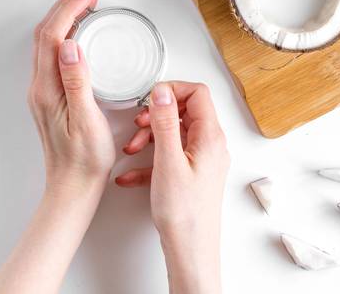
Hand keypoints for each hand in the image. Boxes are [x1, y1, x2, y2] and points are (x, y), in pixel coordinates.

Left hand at [0, 0, 115, 293]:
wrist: (72, 185)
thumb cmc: (84, 159)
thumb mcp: (87, 121)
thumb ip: (77, 82)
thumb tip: (71, 45)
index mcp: (48, 89)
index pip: (53, 36)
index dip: (69, 8)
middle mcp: (40, 86)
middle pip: (46, 33)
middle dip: (65, 5)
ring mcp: (43, 90)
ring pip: (48, 42)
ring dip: (64, 17)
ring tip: (85, 3)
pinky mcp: (50, 96)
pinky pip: (53, 54)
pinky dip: (65, 34)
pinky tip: (79, 34)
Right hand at [116, 82, 228, 293]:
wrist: (190, 250)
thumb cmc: (184, 213)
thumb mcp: (168, 161)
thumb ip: (165, 122)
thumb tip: (163, 91)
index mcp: (209, 138)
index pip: (197, 94)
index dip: (172, 90)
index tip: (150, 99)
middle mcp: (209, 146)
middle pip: (184, 112)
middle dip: (156, 116)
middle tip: (139, 125)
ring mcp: (201, 160)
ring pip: (173, 134)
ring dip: (149, 137)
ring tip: (131, 150)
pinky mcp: (191, 174)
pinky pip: (169, 156)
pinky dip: (149, 160)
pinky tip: (130, 174)